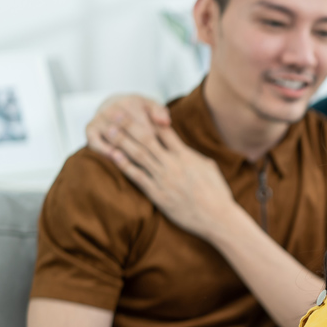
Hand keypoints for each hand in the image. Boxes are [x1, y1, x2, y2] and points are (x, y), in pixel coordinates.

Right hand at [85, 94, 170, 160]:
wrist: (114, 108)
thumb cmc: (139, 111)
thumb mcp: (152, 107)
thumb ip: (160, 112)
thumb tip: (165, 122)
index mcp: (129, 101)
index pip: (142, 120)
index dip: (153, 134)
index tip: (162, 148)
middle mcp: (111, 108)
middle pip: (126, 128)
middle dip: (139, 143)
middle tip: (151, 157)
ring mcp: (99, 118)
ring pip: (111, 135)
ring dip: (123, 147)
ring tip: (136, 160)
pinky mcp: (90, 130)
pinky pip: (95, 141)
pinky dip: (104, 149)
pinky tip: (115, 157)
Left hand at [110, 124, 236, 239]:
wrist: (218, 218)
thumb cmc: (216, 193)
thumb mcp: (208, 167)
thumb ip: (192, 155)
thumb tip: (182, 148)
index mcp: (186, 156)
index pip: (165, 131)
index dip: (149, 118)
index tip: (136, 108)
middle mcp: (173, 164)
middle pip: (147, 139)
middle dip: (129, 124)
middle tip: (114, 112)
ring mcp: (164, 179)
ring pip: (138, 154)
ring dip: (121, 140)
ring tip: (108, 130)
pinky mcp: (157, 194)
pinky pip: (137, 176)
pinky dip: (124, 165)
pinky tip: (112, 155)